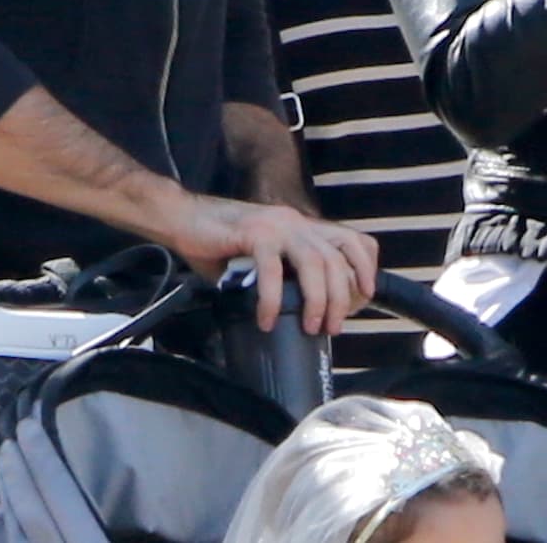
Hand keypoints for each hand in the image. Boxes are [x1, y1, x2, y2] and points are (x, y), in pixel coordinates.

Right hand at [163, 191, 378, 335]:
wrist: (182, 218)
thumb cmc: (219, 243)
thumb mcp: (262, 257)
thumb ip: (283, 273)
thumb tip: (298, 313)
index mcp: (301, 226)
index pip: (350, 239)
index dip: (364, 267)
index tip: (365, 296)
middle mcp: (295, 222)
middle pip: (336, 257)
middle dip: (341, 296)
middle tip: (332, 327)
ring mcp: (275, 225)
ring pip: (314, 261)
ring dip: (317, 298)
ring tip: (310, 326)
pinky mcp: (252, 232)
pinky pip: (272, 268)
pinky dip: (272, 298)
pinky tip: (267, 320)